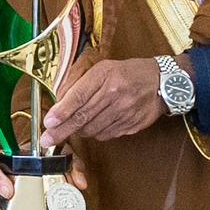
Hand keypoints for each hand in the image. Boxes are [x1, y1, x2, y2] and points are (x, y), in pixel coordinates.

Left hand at [44, 56, 170, 147]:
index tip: (48, 122)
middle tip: (47, 140)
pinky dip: (97, 132)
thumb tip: (59, 102)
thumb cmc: (128, 73)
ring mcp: (125, 111)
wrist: (162, 82)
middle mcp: (115, 93)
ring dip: (80, 130)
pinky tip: (97, 124)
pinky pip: (106, 134)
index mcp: (106, 75)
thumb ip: (81, 83)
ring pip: (93, 129)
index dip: (62, 111)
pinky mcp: (132, 124)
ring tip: (76, 125)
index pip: (79, 96)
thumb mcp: (103, 68)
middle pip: (83, 117)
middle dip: (62, 131)